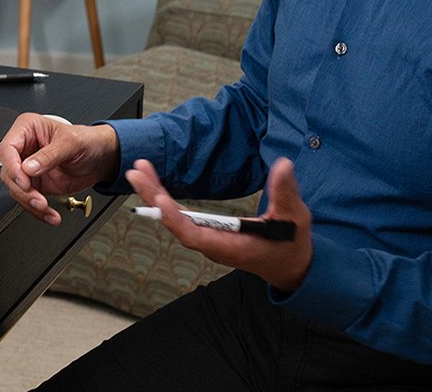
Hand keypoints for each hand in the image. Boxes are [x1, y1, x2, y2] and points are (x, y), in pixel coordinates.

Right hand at [0, 114, 118, 225]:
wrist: (100, 159)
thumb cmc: (87, 141)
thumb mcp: (71, 143)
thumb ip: (49, 155)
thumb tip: (28, 168)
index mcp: (28, 129)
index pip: (8, 148)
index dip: (13, 167)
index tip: (25, 181)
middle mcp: (24, 148)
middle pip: (9, 172)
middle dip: (22, 190)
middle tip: (38, 199)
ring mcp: (28, 168)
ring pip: (16, 189)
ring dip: (30, 203)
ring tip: (46, 208)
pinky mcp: (35, 184)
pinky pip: (28, 200)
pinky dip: (37, 211)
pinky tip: (49, 214)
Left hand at [126, 157, 313, 291]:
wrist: (290, 266)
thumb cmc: (292, 245)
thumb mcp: (294, 218)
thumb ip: (285, 193)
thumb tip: (283, 165)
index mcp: (231, 247)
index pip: (194, 236)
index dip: (175, 219)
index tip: (160, 200)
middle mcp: (214, 245)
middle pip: (176, 224)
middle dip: (155, 198)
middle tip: (137, 172)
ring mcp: (209, 239)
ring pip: (175, 219)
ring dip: (156, 195)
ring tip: (140, 171)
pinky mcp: (209, 233)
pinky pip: (181, 217)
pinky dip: (166, 199)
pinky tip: (155, 184)